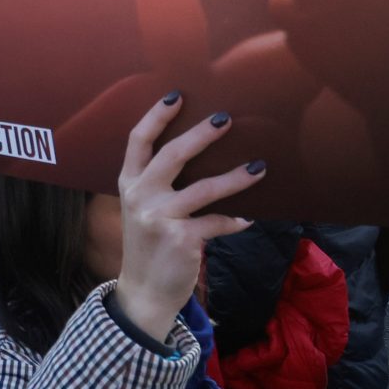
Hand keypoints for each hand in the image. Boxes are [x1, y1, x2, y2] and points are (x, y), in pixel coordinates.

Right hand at [112, 94, 260, 342]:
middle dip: (201, 134)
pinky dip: (236, 220)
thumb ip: (157, 184)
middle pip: (172, 156)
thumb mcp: (141, 210)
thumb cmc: (149, 245)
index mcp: (128, 184)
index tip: (177, 95)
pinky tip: (248, 219)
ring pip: (204, 189)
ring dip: (235, 178)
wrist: (144, 292)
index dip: (156, 116)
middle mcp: (139, 197)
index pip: (137, 141)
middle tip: (225, 118)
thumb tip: (201, 154)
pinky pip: (218, 222)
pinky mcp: (182, 239)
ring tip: (260, 167)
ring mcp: (159, 219)